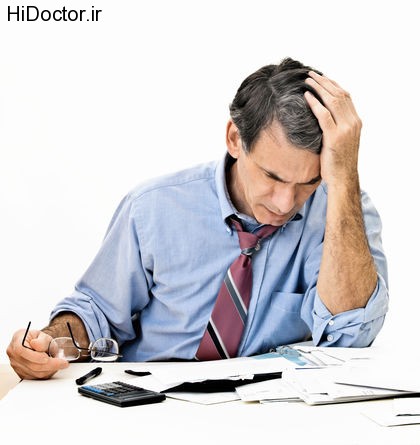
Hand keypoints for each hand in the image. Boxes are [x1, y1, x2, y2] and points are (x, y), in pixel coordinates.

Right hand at [6, 326, 68, 379]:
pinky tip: (53, 368)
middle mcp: (13, 355)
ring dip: (49, 370)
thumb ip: (41, 340)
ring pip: (34, 373)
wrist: (32, 343)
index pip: (22, 350)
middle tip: (63, 363)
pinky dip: (46, 373)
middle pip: (31, 365)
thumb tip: (37, 346)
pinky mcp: (21, 373)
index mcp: (16, 342)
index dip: (35, 356)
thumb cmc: (36, 338)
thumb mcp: (41, 335)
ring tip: (60, 365)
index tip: (48, 358)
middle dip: (50, 365)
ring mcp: (16, 366)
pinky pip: (34, 377)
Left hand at [304, 71, 361, 186]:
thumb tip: (324, 116)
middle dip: (324, 82)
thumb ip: (337, 126)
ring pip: (332, 101)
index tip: (321, 77)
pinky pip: (323, 115)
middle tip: (311, 74)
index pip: (345, 96)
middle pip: (339, 94)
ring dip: (319, 88)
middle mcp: (353, 122)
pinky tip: (306, 96)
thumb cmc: (338, 162)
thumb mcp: (341, 141)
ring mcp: (345, 129)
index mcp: (356, 121)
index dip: (332, 84)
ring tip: (307, 80)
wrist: (343, 178)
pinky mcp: (335, 137)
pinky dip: (315, 103)